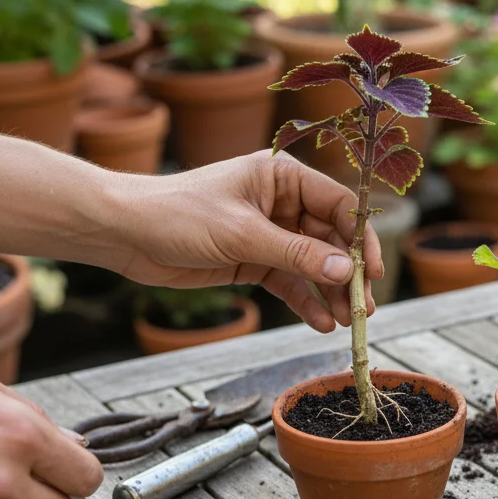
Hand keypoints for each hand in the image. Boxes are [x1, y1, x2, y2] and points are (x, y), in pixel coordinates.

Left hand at [104, 150, 382, 333]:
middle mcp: (282, 201)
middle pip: (331, 238)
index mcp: (282, 175)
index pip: (338, 204)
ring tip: (346, 320)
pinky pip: (290, 282)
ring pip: (314, 264)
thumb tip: (345, 270)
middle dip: (347, 273)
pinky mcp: (254, 260)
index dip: (361, 238)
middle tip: (363, 306)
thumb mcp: (242, 235)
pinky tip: (320, 323)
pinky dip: (305, 301)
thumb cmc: (178, 215)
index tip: (371, 271)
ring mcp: (270, 232)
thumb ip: (296, 254)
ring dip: (331, 291)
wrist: (126, 234)